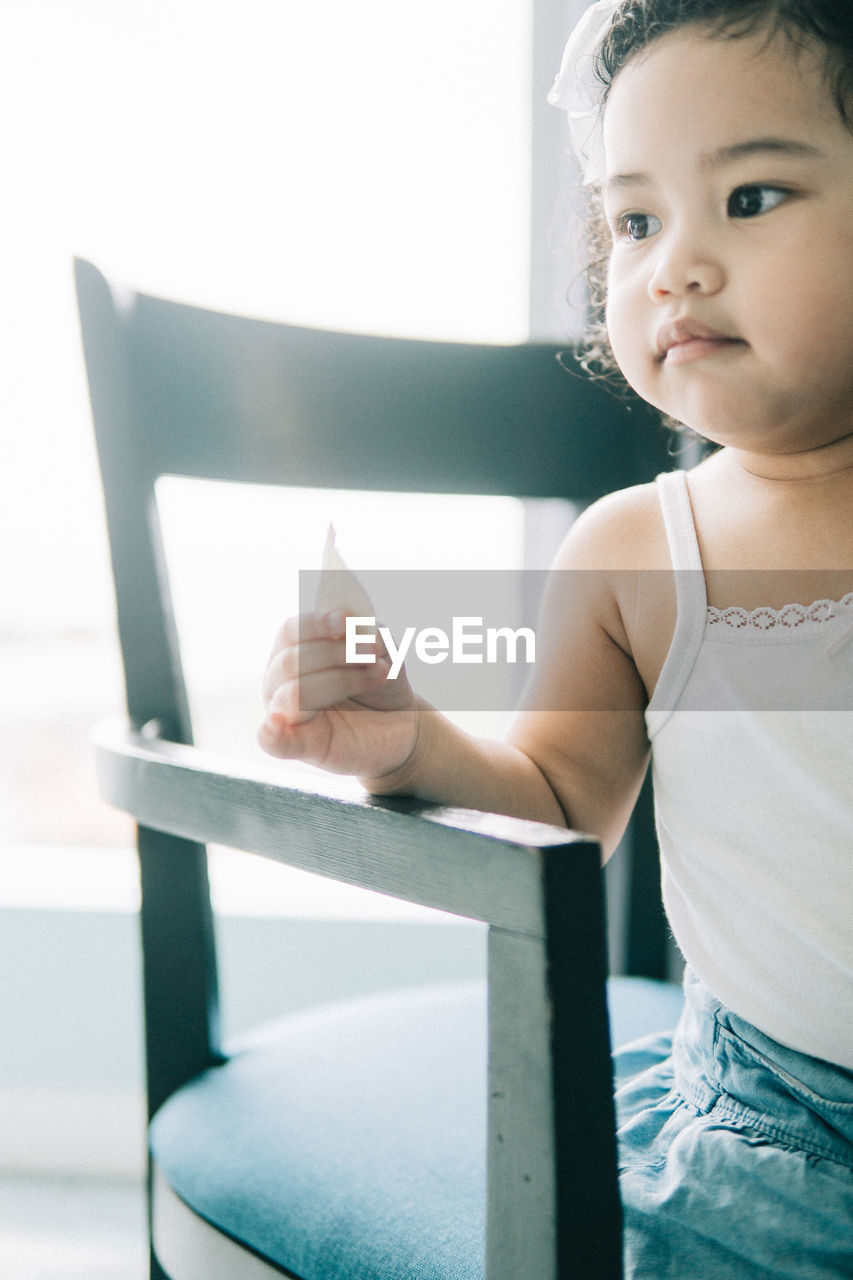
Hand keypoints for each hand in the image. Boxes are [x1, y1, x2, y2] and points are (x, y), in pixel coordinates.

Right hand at [258, 609, 418, 777]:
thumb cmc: (382, 682)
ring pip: (296, 693)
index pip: (291, 631)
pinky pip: (273, 742)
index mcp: (293, 650)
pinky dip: (272, 733)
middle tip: (373, 652)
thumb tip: (353, 628)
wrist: (402, 724)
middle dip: (338, 653)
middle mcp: (281, 681)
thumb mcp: (382, 650)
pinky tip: (275, 724)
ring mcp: (286, 715)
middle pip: (292, 661)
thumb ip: (366, 634)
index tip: (345, 620)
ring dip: (341, 680)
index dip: (316, 624)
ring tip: (378, 675)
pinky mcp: (300, 746)